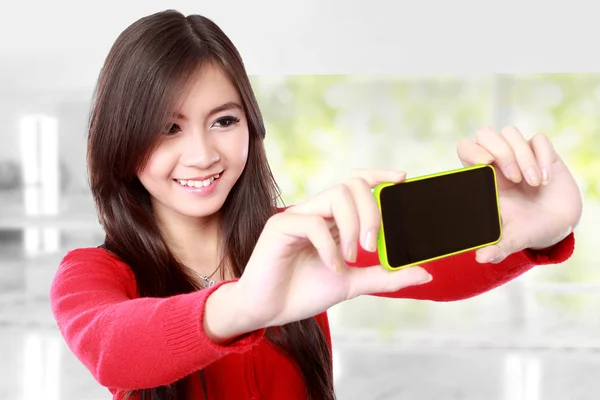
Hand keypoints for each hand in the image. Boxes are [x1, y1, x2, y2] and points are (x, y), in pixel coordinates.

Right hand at [232, 169, 432, 329]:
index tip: (403, 179)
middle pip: (352, 184)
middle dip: (371, 211)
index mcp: (332, 219)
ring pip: (335, 196)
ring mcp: (297, 216)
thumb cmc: (304, 292)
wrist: (268, 311)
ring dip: (352, 226)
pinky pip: (313, 223)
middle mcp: (316, 211)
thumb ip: (385, 276)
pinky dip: (329, 247)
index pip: (356, 183)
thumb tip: (425, 273)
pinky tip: (332, 267)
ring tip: (351, 258)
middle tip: (371, 246)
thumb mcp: (353, 283)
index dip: (378, 175)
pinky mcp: (279, 226)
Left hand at [457, 126, 582, 262]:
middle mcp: (497, 161)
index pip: (465, 148)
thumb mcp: (512, 240)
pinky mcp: (541, 151)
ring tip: (534, 184)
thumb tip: (481, 258)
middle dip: (500, 151)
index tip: (486, 165)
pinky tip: (546, 179)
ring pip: (510, 132)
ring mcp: (519, 153)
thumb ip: (497, 247)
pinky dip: (543, 156)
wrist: (558, 225)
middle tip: (514, 178)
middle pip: (484, 133)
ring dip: (523, 157)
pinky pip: (538, 139)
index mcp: (482, 177)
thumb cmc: (526, 229)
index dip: (471, 150)